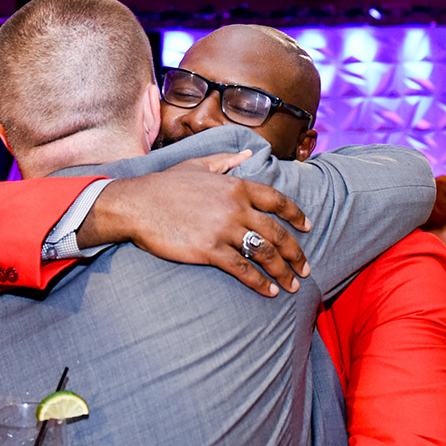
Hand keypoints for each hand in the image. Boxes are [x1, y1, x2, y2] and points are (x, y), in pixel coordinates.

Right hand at [78, 164, 311, 296]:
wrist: (137, 204)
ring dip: (283, 272)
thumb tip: (248, 154)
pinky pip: (243, 269)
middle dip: (296, 253)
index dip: (296, 215)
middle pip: (277, 232)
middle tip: (305, 268)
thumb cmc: (165, 185)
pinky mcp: (210, 250)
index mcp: (237, 185)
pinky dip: (259, 282)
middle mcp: (236, 207)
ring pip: (265, 253)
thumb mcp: (198, 165)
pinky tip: (268, 291)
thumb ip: (226, 160)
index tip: (308, 228)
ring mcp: (224, 229)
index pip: (277, 200)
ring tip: (292, 285)